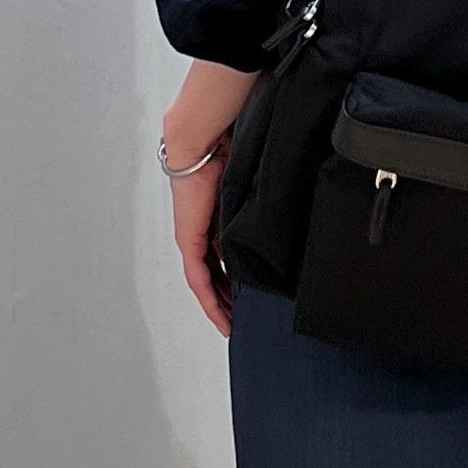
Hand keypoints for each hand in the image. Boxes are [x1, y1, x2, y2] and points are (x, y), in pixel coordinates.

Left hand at [166, 126, 233, 337]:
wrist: (200, 143)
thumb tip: (280, 211)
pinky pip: (198, 278)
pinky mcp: (188, 240)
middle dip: (226, 298)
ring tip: (231, 323)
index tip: (246, 294)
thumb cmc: (222, 152)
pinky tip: (220, 313)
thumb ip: (253, 204)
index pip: (222, 256)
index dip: (233, 278)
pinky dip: (209, 298)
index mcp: (213, 217)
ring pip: (205, 281)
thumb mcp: (245, 185)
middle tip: (240, 318)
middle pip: (213, 274)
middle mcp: (199, 230)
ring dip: (217, 303)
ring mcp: (191, 236)